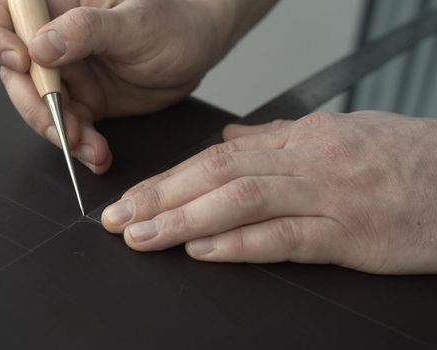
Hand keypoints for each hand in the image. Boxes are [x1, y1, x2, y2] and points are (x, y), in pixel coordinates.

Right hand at [0, 0, 275, 173]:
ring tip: (88, 146)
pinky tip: (98, 154)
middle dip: (33, 103)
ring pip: (39, 106)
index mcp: (57, 4)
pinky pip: (69, 127)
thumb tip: (40, 46)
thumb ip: (88, 30)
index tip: (22, 61)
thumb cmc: (174, 19)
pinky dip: (80, 146)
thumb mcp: (136, 22)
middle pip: (14, 72)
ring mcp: (67, 72)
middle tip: (60, 123)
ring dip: (59, 131)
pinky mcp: (84, 101)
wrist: (201, 46)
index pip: (2, 13)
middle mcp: (53, 38)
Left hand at [102, 111, 436, 273]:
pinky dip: (238, 242)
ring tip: (143, 235)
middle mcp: (306, 160)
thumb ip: (279, 136)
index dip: (169, 176)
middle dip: (160, 195)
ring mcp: (327, 195)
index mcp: (300, 139)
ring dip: (184, 218)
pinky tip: (202, 249)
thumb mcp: (337, 134)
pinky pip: (285, 236)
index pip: (218, 154)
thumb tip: (231, 134)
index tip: (133, 195)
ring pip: (241, 199)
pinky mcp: (350, 232)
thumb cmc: (402, 159)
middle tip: (117, 217)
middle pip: (217, 172)